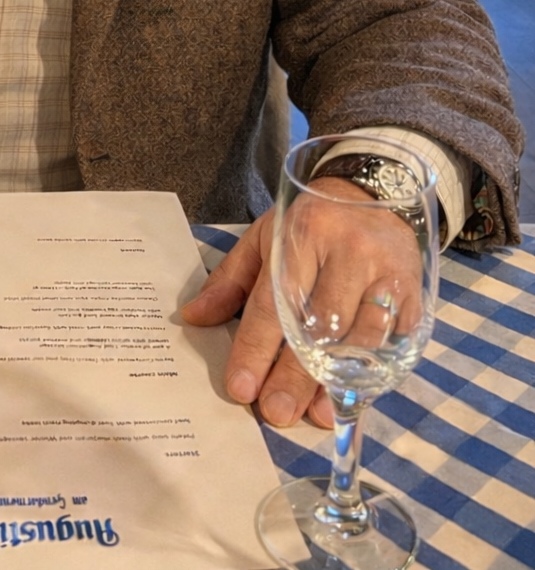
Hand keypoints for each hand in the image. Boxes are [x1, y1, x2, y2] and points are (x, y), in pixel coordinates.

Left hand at [181, 180, 420, 427]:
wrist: (372, 191)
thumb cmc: (309, 222)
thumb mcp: (263, 236)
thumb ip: (229, 279)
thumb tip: (193, 318)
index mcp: (302, 235)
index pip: (274, 302)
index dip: (256, 348)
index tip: (241, 389)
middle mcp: (347, 252)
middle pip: (318, 327)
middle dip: (295, 376)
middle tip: (276, 413)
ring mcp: (386, 273)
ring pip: (361, 339)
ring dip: (336, 382)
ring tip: (315, 413)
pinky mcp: (413, 292)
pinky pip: (393, 341)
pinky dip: (373, 373)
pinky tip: (354, 394)